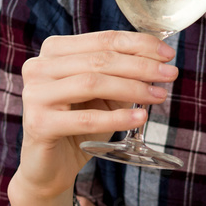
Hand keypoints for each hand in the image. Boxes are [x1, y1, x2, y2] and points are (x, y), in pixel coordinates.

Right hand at [11, 30, 177, 200]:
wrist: (50, 166)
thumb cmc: (79, 122)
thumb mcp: (104, 93)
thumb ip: (124, 73)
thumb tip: (160, 59)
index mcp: (55, 50)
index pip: (104, 39)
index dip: (139, 44)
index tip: (168, 54)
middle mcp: (39, 67)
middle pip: (100, 60)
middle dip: (141, 66)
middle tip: (170, 74)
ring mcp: (35, 94)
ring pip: (93, 83)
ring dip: (132, 88)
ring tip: (159, 95)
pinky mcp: (39, 124)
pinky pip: (86, 118)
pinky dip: (117, 117)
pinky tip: (140, 117)